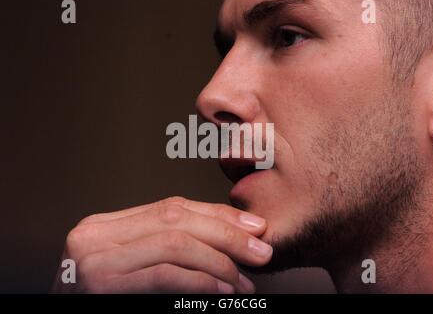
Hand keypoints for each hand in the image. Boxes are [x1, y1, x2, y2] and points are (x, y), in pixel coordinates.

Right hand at [52, 197, 271, 293]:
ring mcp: (93, 256)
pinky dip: (201, 282)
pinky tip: (223, 292)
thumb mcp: (138, 269)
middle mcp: (96, 233)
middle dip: (226, 233)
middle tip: (261, 250)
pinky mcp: (98, 281)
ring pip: (175, 241)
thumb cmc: (110, 302)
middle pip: (176, 218)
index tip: (253, 228)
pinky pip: (165, 273)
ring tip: (245, 281)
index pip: (171, 207)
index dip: (217, 215)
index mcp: (106, 226)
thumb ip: (168, 251)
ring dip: (219, 261)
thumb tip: (228, 244)